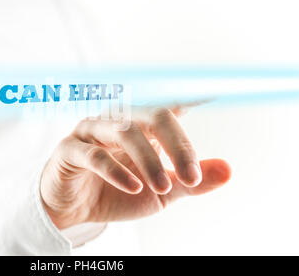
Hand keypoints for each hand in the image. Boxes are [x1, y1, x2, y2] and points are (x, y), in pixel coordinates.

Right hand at [40, 107, 230, 228]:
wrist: (76, 210)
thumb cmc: (119, 193)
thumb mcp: (162, 193)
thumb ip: (190, 181)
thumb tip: (229, 170)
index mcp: (143, 125)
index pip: (173, 104)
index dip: (195, 93)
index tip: (224, 87)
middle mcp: (119, 119)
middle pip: (154, 115)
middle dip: (177, 145)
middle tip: (191, 176)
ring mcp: (92, 131)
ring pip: (125, 132)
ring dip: (148, 160)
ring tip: (163, 187)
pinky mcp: (69, 149)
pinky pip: (94, 155)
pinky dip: (116, 171)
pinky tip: (134, 187)